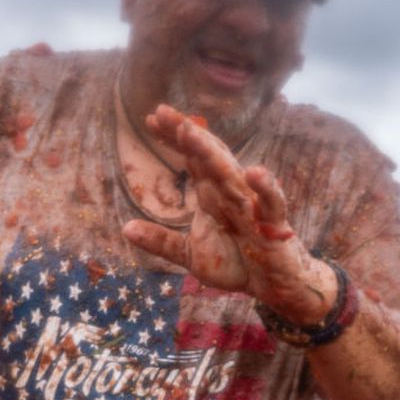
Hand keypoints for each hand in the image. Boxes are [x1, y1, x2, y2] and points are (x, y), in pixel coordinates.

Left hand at [122, 105, 333, 323]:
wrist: (274, 286)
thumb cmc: (237, 263)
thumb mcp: (191, 254)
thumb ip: (162, 241)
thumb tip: (125, 229)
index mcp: (212, 195)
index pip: (192, 159)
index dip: (174, 139)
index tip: (151, 118)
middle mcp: (230, 193)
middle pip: (208, 156)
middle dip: (186, 134)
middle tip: (162, 112)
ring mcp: (253, 206)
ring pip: (230, 174)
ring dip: (212, 153)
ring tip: (190, 132)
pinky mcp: (274, 226)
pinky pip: (271, 204)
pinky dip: (265, 188)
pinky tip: (254, 172)